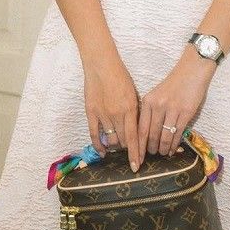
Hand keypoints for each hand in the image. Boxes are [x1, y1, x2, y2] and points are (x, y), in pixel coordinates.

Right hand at [83, 56, 140, 172]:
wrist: (101, 64)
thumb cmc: (120, 76)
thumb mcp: (133, 93)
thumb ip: (135, 112)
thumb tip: (138, 129)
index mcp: (130, 109)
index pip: (134, 138)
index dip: (135, 154)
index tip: (136, 166)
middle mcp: (117, 114)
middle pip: (123, 141)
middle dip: (127, 148)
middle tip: (130, 151)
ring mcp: (103, 114)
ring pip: (110, 140)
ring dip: (115, 146)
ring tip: (118, 147)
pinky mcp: (91, 113)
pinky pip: (95, 134)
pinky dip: (99, 145)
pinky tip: (102, 152)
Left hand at [137, 45, 215, 163]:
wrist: (193, 70)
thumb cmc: (174, 83)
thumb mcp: (156, 94)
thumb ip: (150, 111)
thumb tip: (146, 135)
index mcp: (148, 101)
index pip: (140, 129)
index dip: (138, 147)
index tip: (136, 158)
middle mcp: (158, 106)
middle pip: (151, 135)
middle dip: (150, 149)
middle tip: (152, 156)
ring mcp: (172, 109)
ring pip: (164, 137)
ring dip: (163, 148)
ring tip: (162, 153)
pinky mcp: (186, 112)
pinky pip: (177, 133)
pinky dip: (174, 144)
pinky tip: (172, 149)